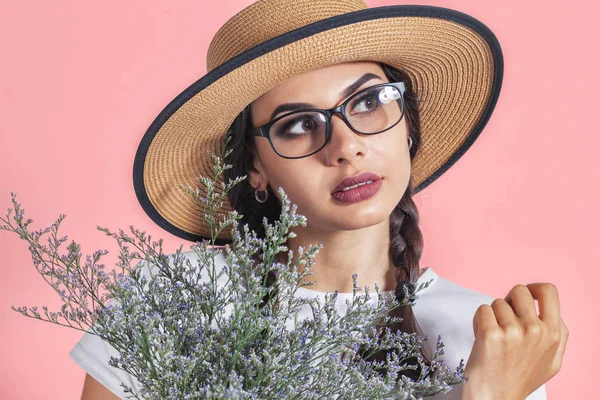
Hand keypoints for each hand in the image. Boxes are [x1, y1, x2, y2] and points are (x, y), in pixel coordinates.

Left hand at [462, 283, 568, 399]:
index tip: (526, 293)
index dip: (534, 288)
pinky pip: (482, 310)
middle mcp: (536, 330)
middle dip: (508, 302)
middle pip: (518, 291)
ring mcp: (513, 332)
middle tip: (503, 319)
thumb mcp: (551, 361)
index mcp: (553, 334)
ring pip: (497, 302)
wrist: (496, 399)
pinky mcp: (490, 335)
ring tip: (493, 336)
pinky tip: (482, 337)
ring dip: (492, 316)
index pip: (549, 291)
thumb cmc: (518, 380)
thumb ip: (557, 334)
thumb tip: (553, 312)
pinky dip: (478, 321)